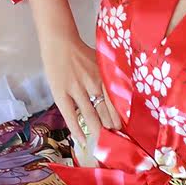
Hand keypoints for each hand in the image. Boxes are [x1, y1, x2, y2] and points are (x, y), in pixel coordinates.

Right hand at [39, 33, 122, 147]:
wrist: (59, 42)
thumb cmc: (82, 52)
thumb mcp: (101, 62)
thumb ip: (111, 77)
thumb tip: (123, 94)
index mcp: (104, 75)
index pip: (116, 101)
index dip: (121, 117)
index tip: (126, 130)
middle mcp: (92, 83)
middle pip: (105, 109)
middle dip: (111, 126)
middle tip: (117, 140)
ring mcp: (75, 89)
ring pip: (90, 114)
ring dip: (97, 130)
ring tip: (104, 143)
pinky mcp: (60, 93)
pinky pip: (70, 114)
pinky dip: (76, 128)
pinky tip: (82, 140)